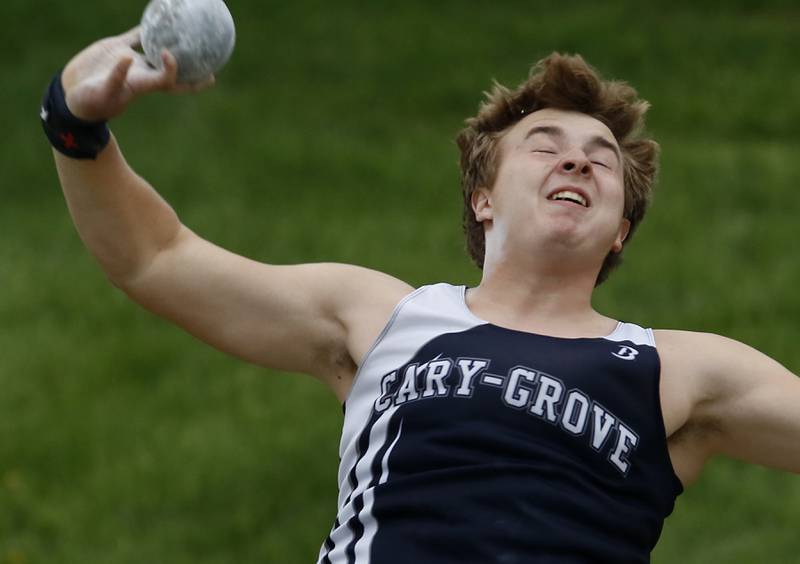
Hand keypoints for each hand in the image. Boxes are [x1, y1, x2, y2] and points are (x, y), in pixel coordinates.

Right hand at [60, 27, 214, 121]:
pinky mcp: (116, 49)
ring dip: (172, 43)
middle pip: (173, 72)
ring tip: (188, 32)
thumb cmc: (89, 102)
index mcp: (141, 85)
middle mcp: (141, 73)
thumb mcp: (102, 92)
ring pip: (157, 51)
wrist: (72, 95)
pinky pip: (135, 37)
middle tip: (213, 65)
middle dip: (193, 72)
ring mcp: (130, 61)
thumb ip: (116, 77)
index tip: (172, 56)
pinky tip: (157, 18)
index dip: (176, 71)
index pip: (168, 81)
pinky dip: (146, 29)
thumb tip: (127, 61)